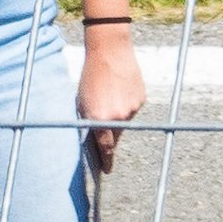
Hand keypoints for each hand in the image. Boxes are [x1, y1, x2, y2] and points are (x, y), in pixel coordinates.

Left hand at [77, 24, 144, 174]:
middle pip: (115, 138)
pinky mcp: (141, 98)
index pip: (105, 149)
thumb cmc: (90, 78)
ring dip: (117, 119)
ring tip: (109, 101)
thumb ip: (89, 124)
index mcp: (99, 121)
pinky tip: (119, 93)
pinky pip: (131, 110)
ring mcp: (132, 108)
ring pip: (124, 123)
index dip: (106, 162)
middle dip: (109, 139)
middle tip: (104, 136)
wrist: (109, 50)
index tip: (107, 171)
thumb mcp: (82, 105)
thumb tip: (94, 141)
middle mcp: (118, 117)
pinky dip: (125, 106)